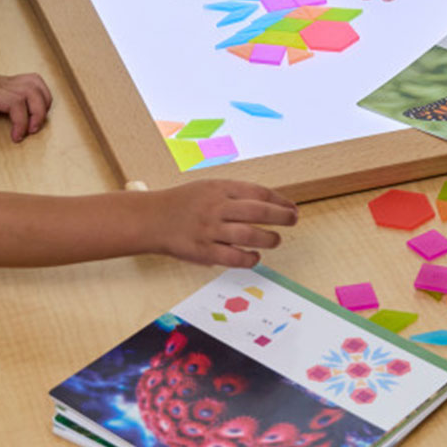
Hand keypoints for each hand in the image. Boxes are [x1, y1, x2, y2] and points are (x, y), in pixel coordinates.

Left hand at [0, 60, 51, 150]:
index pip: (16, 102)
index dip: (21, 122)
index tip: (16, 138)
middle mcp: (3, 84)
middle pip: (33, 92)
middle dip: (39, 113)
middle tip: (31, 131)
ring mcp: (8, 81)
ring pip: (36, 85)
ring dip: (43, 103)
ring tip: (36, 120)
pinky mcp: (10, 81)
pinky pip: (34, 81)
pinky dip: (41, 92)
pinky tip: (36, 105)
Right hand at [148, 181, 297, 267]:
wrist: (153, 218)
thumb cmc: (185, 203)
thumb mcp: (209, 187)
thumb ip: (235, 193)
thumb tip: (269, 202)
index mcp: (220, 188)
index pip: (257, 192)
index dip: (279, 200)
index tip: (291, 207)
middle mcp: (216, 207)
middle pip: (257, 210)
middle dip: (281, 216)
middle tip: (293, 220)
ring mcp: (210, 229)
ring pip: (247, 234)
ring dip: (268, 238)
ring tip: (276, 239)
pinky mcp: (203, 251)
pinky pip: (232, 257)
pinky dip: (248, 259)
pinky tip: (255, 257)